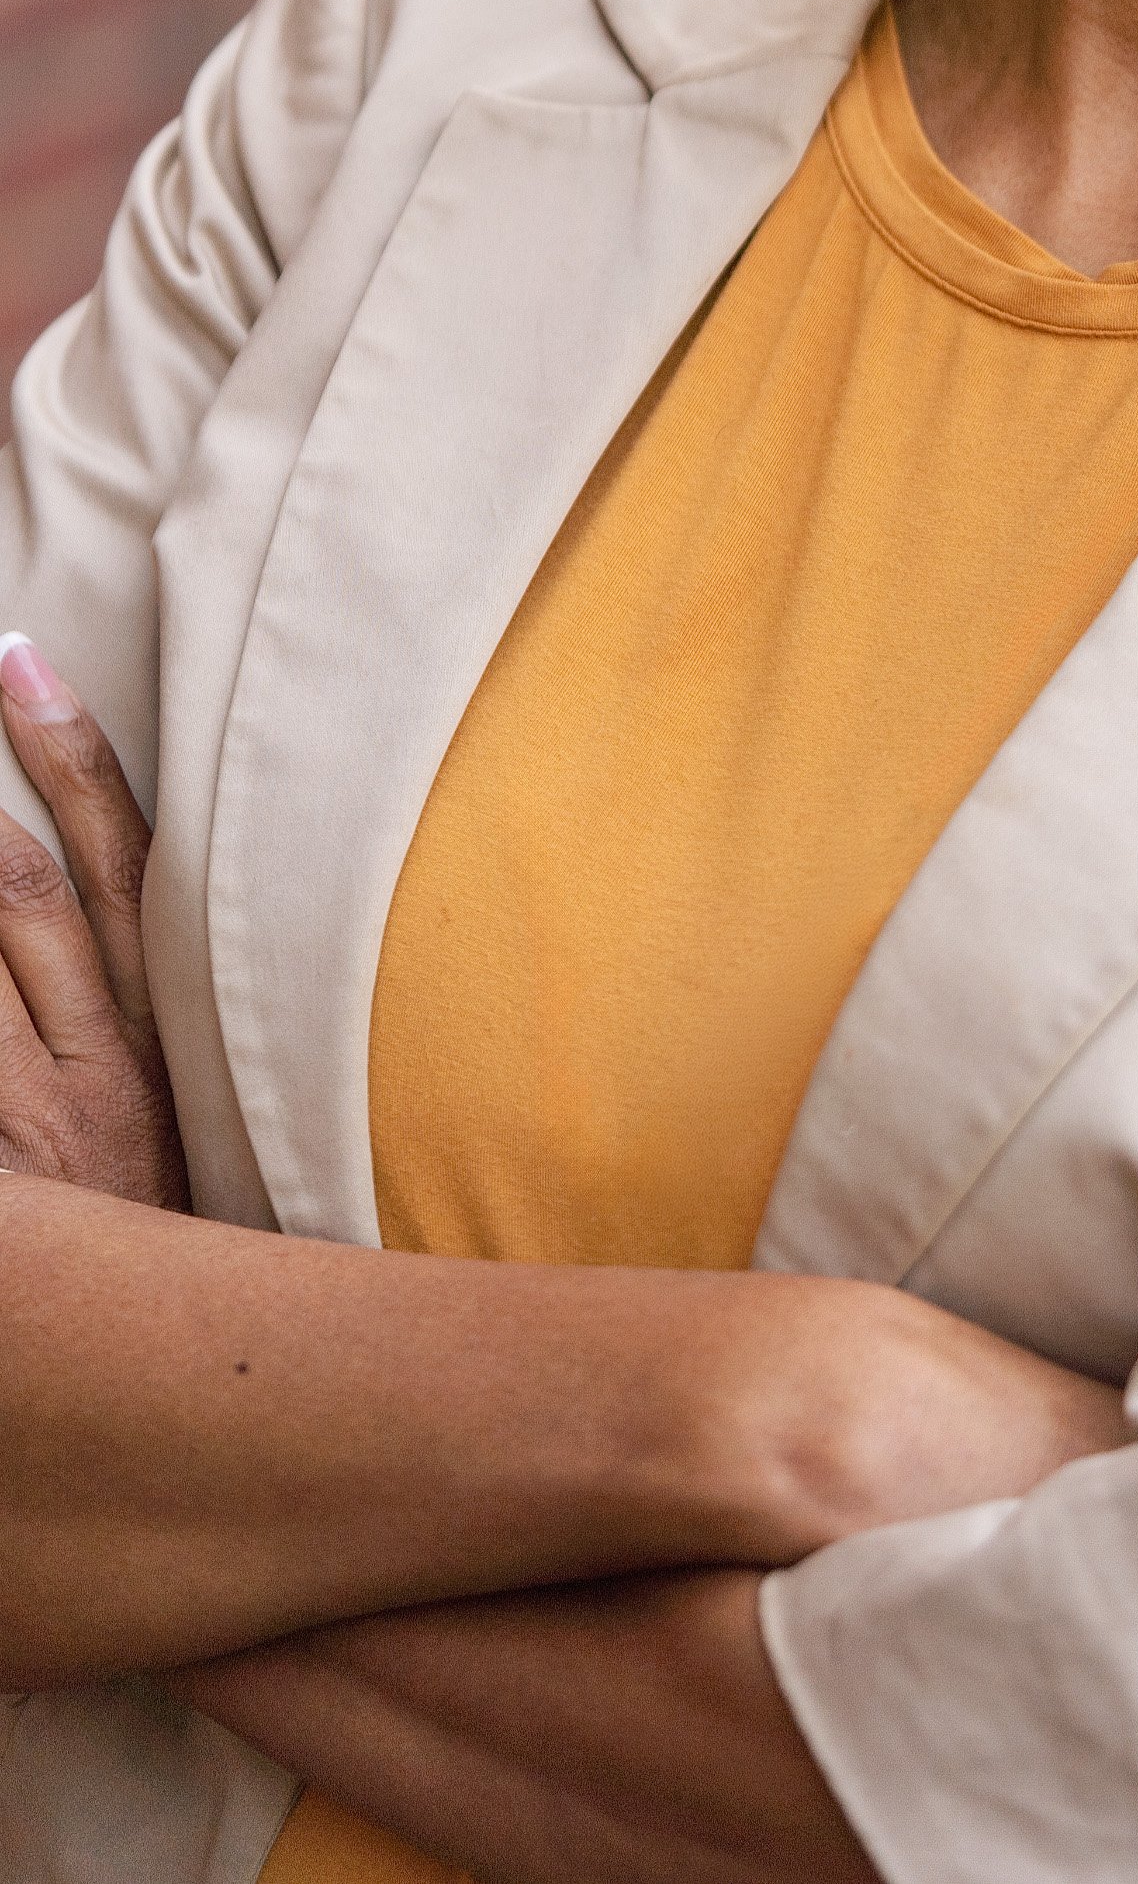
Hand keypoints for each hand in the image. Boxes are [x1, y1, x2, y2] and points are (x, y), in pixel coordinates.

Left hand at [0, 636, 188, 1211]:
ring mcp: (23, 1126)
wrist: (180, 1382)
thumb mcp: (210, 1111)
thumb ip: (165, 998)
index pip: (116, 860)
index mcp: (168, 1032)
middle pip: (13, 894)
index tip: (17, 663)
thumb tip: (127, 887)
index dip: (70, 753)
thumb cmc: (193, 1238)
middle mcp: (96, 1064)